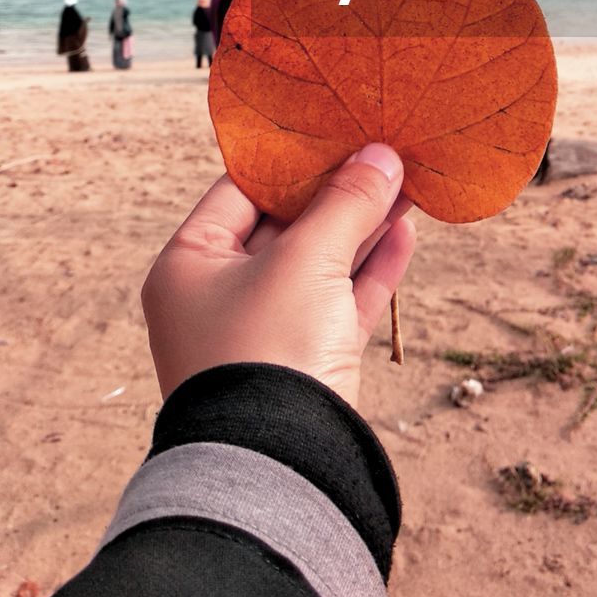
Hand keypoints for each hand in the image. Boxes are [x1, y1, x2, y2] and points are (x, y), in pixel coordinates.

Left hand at [141, 143, 415, 408]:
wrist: (279, 468)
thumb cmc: (270, 348)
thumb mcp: (306, 260)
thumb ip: (345, 203)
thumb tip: (381, 155)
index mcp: (190, 264)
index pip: (242, 190)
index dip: (293, 158)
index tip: (337, 128)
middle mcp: (218, 296)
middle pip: (285, 225)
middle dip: (337, 192)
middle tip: (382, 153)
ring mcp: (262, 332)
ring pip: (319, 264)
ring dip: (362, 228)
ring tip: (406, 186)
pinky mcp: (304, 364)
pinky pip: (339, 303)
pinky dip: (370, 272)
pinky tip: (406, 236)